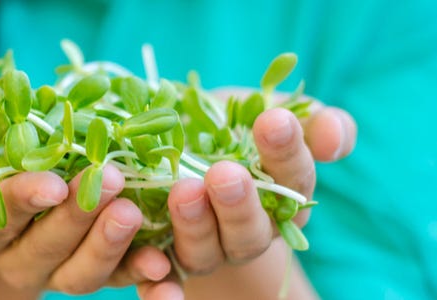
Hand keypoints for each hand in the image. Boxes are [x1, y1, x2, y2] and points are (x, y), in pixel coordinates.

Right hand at [0, 134, 171, 297]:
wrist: (4, 188)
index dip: (21, 203)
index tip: (52, 182)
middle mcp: (16, 257)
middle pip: (43, 249)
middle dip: (75, 219)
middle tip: (108, 178)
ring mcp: (56, 267)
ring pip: (79, 274)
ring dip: (108, 248)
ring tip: (134, 212)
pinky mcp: (94, 267)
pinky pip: (116, 281)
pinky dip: (139, 275)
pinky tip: (163, 266)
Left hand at [136, 89, 357, 298]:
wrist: (176, 140)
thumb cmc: (232, 125)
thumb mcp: (267, 112)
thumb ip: (312, 122)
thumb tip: (334, 138)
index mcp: (285, 200)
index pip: (294, 180)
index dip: (286, 153)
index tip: (274, 120)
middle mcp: (249, 234)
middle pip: (251, 232)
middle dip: (239, 205)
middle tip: (225, 174)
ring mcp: (206, 250)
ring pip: (205, 252)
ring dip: (195, 226)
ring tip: (184, 191)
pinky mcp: (164, 259)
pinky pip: (162, 279)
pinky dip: (156, 280)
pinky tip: (149, 265)